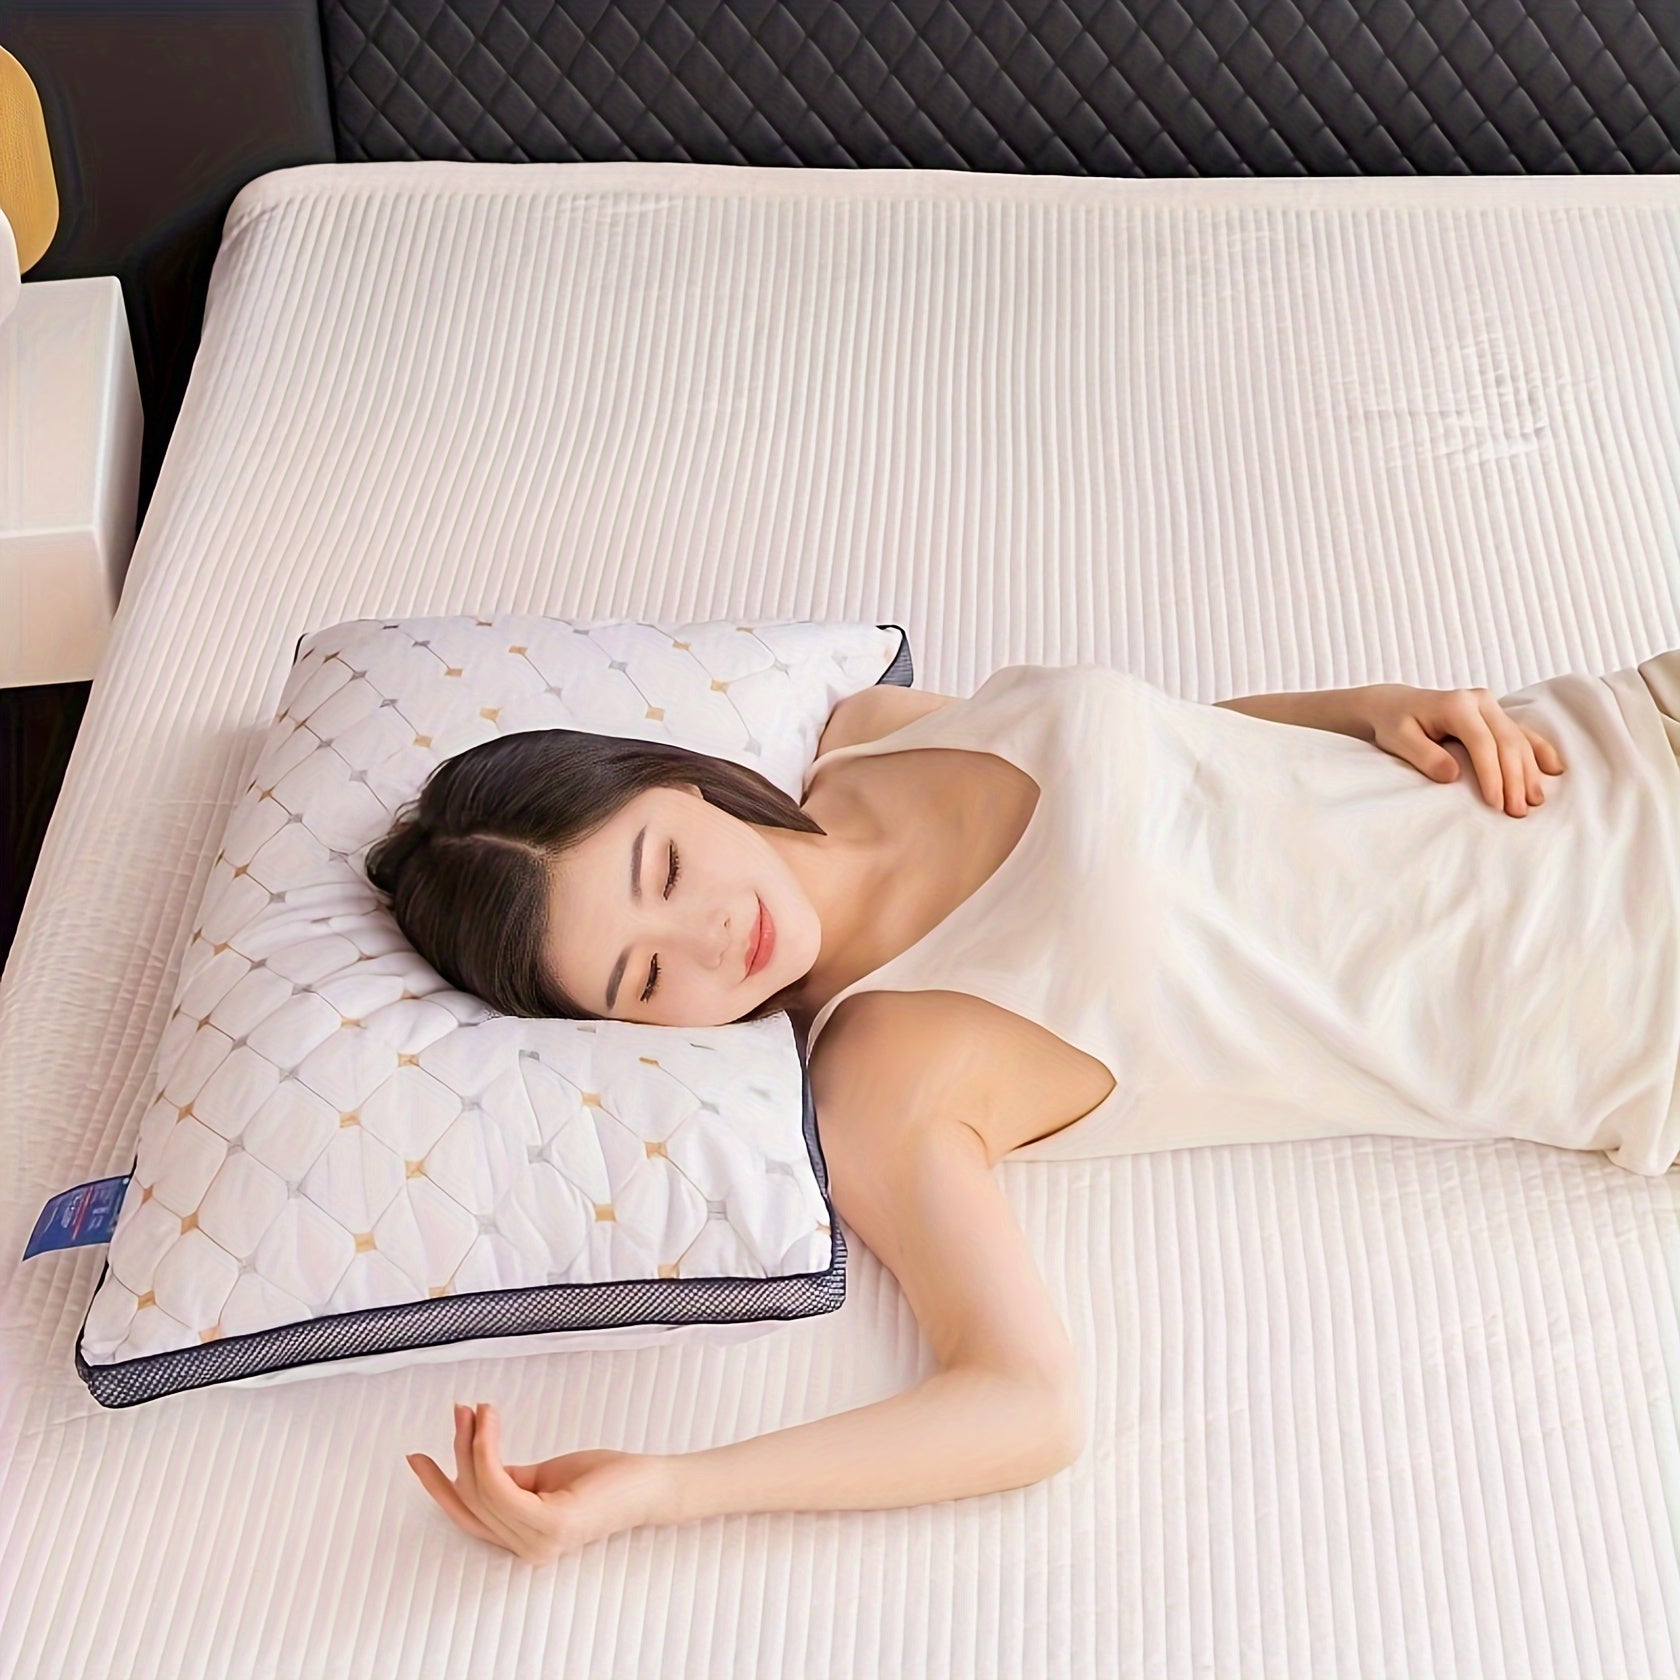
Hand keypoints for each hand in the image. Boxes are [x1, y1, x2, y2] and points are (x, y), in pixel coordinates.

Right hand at [406, 1402, 674, 1563]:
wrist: (648, 1484)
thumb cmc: (602, 1480)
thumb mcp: (544, 1477)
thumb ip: (509, 1478)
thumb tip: (478, 1460)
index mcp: (520, 1538)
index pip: (466, 1515)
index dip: (438, 1486)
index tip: (417, 1456)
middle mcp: (523, 1548)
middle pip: (468, 1499)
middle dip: (456, 1450)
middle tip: (459, 1410)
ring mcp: (536, 1541)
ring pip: (480, 1489)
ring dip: (473, 1441)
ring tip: (477, 1408)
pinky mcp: (549, 1524)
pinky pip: (499, 1484)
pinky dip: (487, 1449)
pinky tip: (489, 1422)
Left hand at [1352, 684, 1567, 816]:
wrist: (1396, 705)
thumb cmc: (1394, 723)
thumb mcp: (1398, 739)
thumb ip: (1424, 756)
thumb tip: (1453, 776)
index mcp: (1456, 704)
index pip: (1482, 743)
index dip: (1492, 774)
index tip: (1495, 804)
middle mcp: (1479, 701)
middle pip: (1507, 742)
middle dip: (1515, 779)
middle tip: (1518, 812)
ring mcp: (1491, 707)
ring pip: (1519, 740)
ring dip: (1529, 772)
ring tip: (1533, 802)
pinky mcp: (1496, 715)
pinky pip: (1524, 733)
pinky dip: (1539, 751)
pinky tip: (1554, 770)